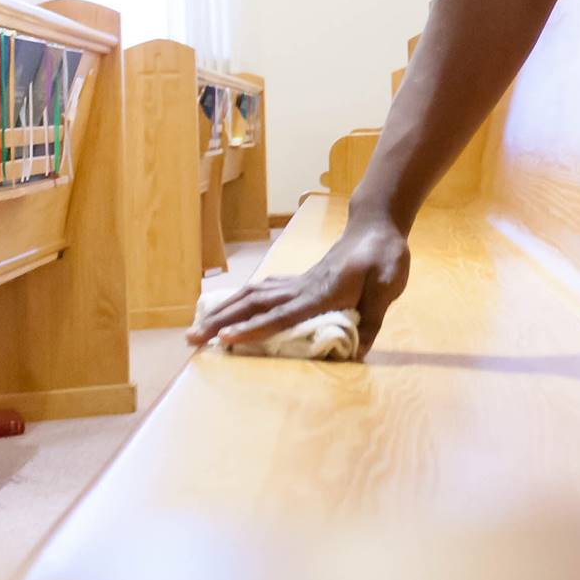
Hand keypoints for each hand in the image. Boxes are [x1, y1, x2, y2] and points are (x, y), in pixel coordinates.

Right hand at [185, 210, 410, 360]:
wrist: (377, 225)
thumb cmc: (385, 255)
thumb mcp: (388, 285)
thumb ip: (371, 318)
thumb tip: (357, 354)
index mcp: (322, 292)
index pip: (282, 314)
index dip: (253, 328)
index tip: (225, 339)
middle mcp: (302, 287)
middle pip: (254, 305)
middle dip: (221, 323)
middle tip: (191, 340)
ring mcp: (297, 282)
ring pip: (252, 296)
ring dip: (224, 311)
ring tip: (197, 328)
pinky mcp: (298, 280)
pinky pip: (262, 291)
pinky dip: (240, 300)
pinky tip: (227, 309)